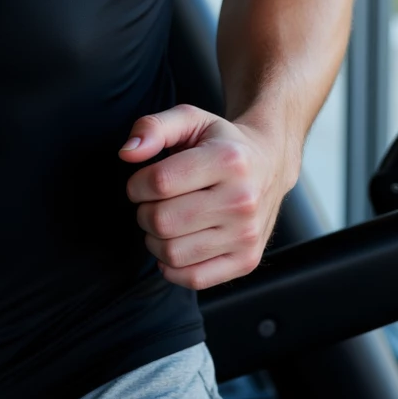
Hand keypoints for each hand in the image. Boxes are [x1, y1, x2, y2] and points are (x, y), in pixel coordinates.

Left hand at [118, 104, 294, 290]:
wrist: (270, 164)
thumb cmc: (222, 142)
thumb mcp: (190, 119)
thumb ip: (153, 127)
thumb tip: (127, 152)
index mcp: (228, 160)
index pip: (159, 183)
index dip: (136, 184)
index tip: (141, 182)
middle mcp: (242, 200)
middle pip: (162, 221)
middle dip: (143, 212)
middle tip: (153, 202)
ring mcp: (247, 234)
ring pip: (172, 253)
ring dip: (154, 239)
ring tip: (166, 221)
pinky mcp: (247, 260)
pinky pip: (193, 279)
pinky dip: (172, 267)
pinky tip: (177, 243)